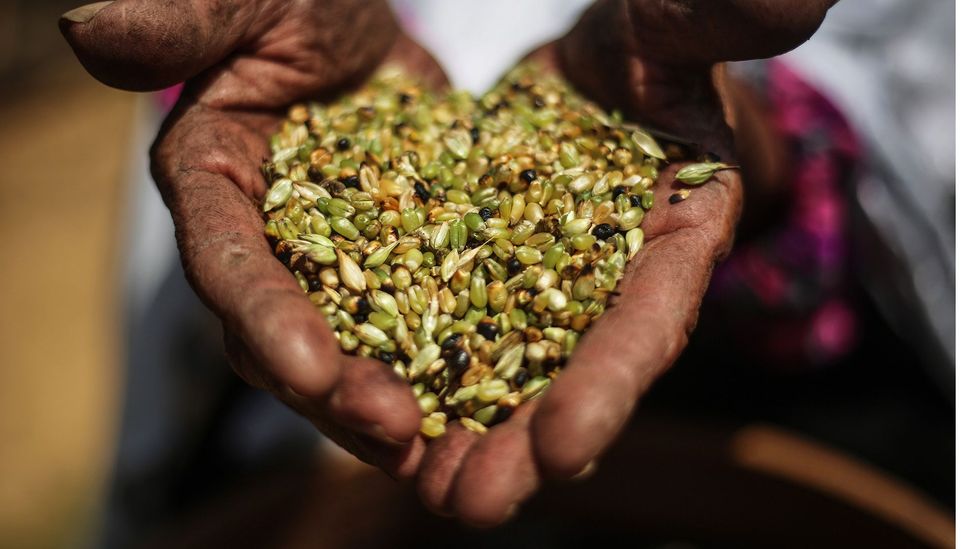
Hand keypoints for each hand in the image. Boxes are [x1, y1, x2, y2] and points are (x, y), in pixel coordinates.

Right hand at [60, 0, 446, 475]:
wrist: (369, 34)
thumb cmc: (303, 5)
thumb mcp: (256, 5)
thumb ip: (184, 24)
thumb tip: (84, 33)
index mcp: (214, 184)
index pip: (227, 263)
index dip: (263, 317)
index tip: (308, 368)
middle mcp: (263, 241)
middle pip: (283, 332)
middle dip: (331, 387)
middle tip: (393, 427)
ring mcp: (328, 265)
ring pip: (347, 348)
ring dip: (382, 399)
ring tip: (432, 440)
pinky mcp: (393, 269)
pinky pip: (415, 326)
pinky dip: (441, 367)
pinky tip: (478, 408)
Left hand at [414, 0, 834, 524]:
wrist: (596, 71)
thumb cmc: (652, 50)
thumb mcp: (675, 32)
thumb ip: (714, 26)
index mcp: (676, 239)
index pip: (648, 320)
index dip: (609, 385)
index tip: (564, 447)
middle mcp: (610, 284)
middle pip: (567, 375)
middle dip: (522, 445)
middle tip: (473, 504)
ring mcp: (542, 287)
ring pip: (500, 372)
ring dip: (461, 434)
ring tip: (418, 487)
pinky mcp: (480, 274)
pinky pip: (443, 327)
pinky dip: (416, 373)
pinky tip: (375, 418)